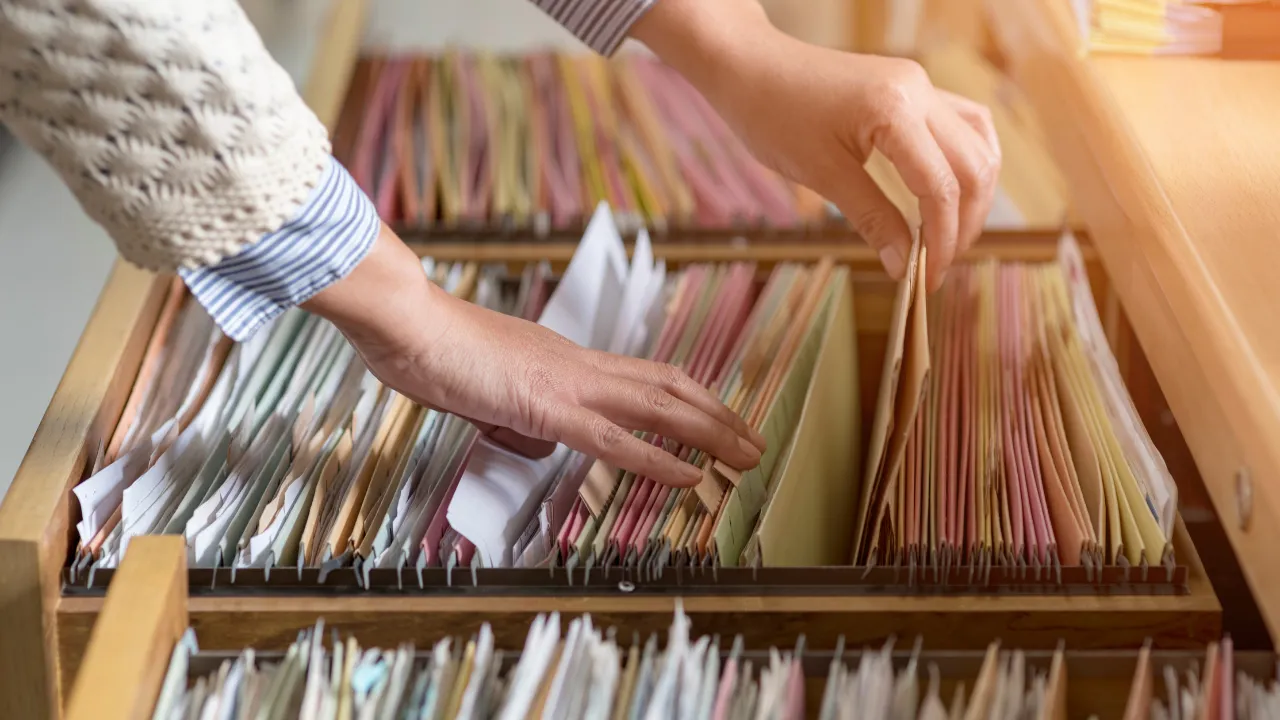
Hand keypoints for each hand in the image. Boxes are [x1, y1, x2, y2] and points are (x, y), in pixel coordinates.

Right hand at [304, 226, 765, 487]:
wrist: (406, 321)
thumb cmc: (432, 348)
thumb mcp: (484, 386)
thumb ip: (514, 408)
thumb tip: (531, 434)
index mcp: (565, 360)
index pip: (644, 378)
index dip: (689, 398)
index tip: (718, 418)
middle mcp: (579, 365)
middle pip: (668, 387)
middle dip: (718, 415)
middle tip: (755, 440)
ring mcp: (567, 384)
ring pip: (659, 408)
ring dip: (710, 433)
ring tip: (746, 456)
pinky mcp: (547, 406)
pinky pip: (614, 439)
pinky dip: (658, 460)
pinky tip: (689, 477)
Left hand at [632, 0, 1001, 290]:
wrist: (750, 67)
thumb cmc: (773, 115)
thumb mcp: (821, 174)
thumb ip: (872, 218)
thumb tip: (903, 265)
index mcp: (895, 110)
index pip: (941, 186)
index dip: (942, 239)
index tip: (927, 279)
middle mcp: (919, 90)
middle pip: (974, 166)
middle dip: (965, 222)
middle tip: (939, 264)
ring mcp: (920, 84)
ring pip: (978, 143)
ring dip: (973, 192)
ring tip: (950, 234)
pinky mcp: (913, 88)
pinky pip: (962, 124)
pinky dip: (964, 162)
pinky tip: (953, 192)